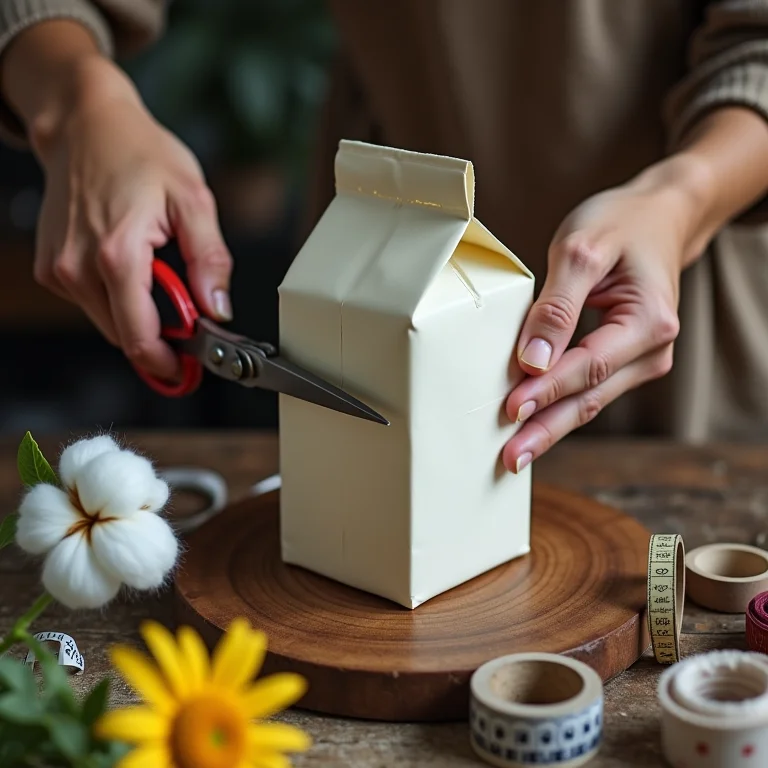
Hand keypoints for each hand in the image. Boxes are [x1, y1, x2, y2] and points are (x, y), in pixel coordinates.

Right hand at [32, 60, 231, 381]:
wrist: (86, 126)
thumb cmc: (139, 154)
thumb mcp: (193, 201)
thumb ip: (209, 260)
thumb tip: (217, 308)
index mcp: (118, 255)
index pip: (140, 337)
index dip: (168, 363)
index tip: (189, 369)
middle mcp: (78, 268)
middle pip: (125, 336)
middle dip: (160, 337)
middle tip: (188, 315)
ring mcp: (59, 270)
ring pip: (109, 322)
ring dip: (139, 314)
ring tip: (158, 271)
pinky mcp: (50, 268)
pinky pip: (92, 303)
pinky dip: (117, 298)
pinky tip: (130, 264)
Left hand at [502, 171, 693, 472]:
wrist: (657, 217)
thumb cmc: (620, 225)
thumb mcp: (582, 250)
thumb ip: (556, 305)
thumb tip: (532, 360)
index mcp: (649, 321)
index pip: (589, 366)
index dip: (547, 390)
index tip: (511, 409)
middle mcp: (652, 350)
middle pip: (591, 398)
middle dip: (546, 429)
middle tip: (509, 459)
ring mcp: (640, 360)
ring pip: (589, 402)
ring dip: (550, 426)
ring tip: (514, 454)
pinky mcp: (623, 361)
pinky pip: (588, 390)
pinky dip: (558, 407)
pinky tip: (532, 425)